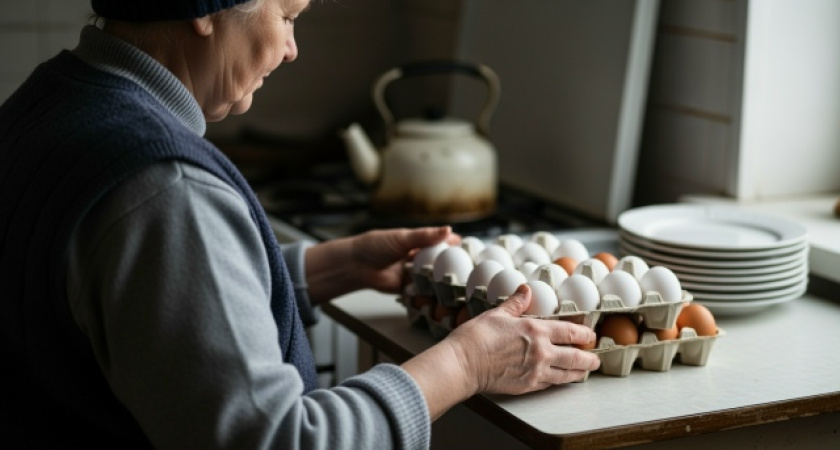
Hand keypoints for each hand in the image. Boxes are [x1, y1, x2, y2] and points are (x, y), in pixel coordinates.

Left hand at [349, 226, 460, 293]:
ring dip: (443, 281)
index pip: (444, 243)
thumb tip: (449, 229)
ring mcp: (415, 273)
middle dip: (454, 267)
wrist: (356, 265)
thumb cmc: (376, 245)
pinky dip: (430, 293)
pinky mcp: (408, 287)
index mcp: (420, 241)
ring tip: (460, 286)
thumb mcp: (402, 238)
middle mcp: (420, 256)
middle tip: (470, 273)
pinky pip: (423, 291)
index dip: (458, 247)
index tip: (473, 253)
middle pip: (442, 262)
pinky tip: (442, 296)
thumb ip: (425, 236)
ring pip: (434, 278)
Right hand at [446, 284, 599, 394]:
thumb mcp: (498, 313)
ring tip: (584, 372)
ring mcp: (536, 371)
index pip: (570, 332)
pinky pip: (550, 384)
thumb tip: (526, 290)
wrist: (464, 363)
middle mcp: (542, 352)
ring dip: (578, 373)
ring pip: (566, 374)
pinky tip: (560, 380)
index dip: (584, 334)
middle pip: (575, 357)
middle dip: (588, 358)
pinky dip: (559, 382)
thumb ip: (516, 303)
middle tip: (595, 359)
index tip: (590, 335)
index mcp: (536, 330)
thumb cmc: (477, 337)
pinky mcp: (527, 386)